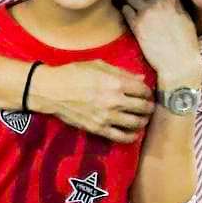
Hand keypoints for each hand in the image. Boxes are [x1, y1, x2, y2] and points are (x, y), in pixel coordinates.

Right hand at [31, 60, 153, 142]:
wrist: (52, 90)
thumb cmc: (74, 73)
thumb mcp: (99, 65)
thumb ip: (122, 72)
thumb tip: (141, 79)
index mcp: (115, 82)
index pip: (143, 90)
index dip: (148, 92)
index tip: (147, 93)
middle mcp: (114, 101)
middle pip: (143, 107)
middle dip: (149, 107)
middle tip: (148, 106)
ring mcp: (107, 117)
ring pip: (136, 123)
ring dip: (143, 121)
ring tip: (142, 118)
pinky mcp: (98, 129)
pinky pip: (122, 137)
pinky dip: (132, 136)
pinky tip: (133, 133)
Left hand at [121, 0, 201, 87]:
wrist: (179, 62)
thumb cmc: (185, 43)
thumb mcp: (184, 17)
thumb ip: (173, 4)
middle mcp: (158, 0)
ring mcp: (146, 11)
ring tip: (127, 5)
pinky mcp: (136, 24)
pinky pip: (125, 9)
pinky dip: (125, 11)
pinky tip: (128, 17)